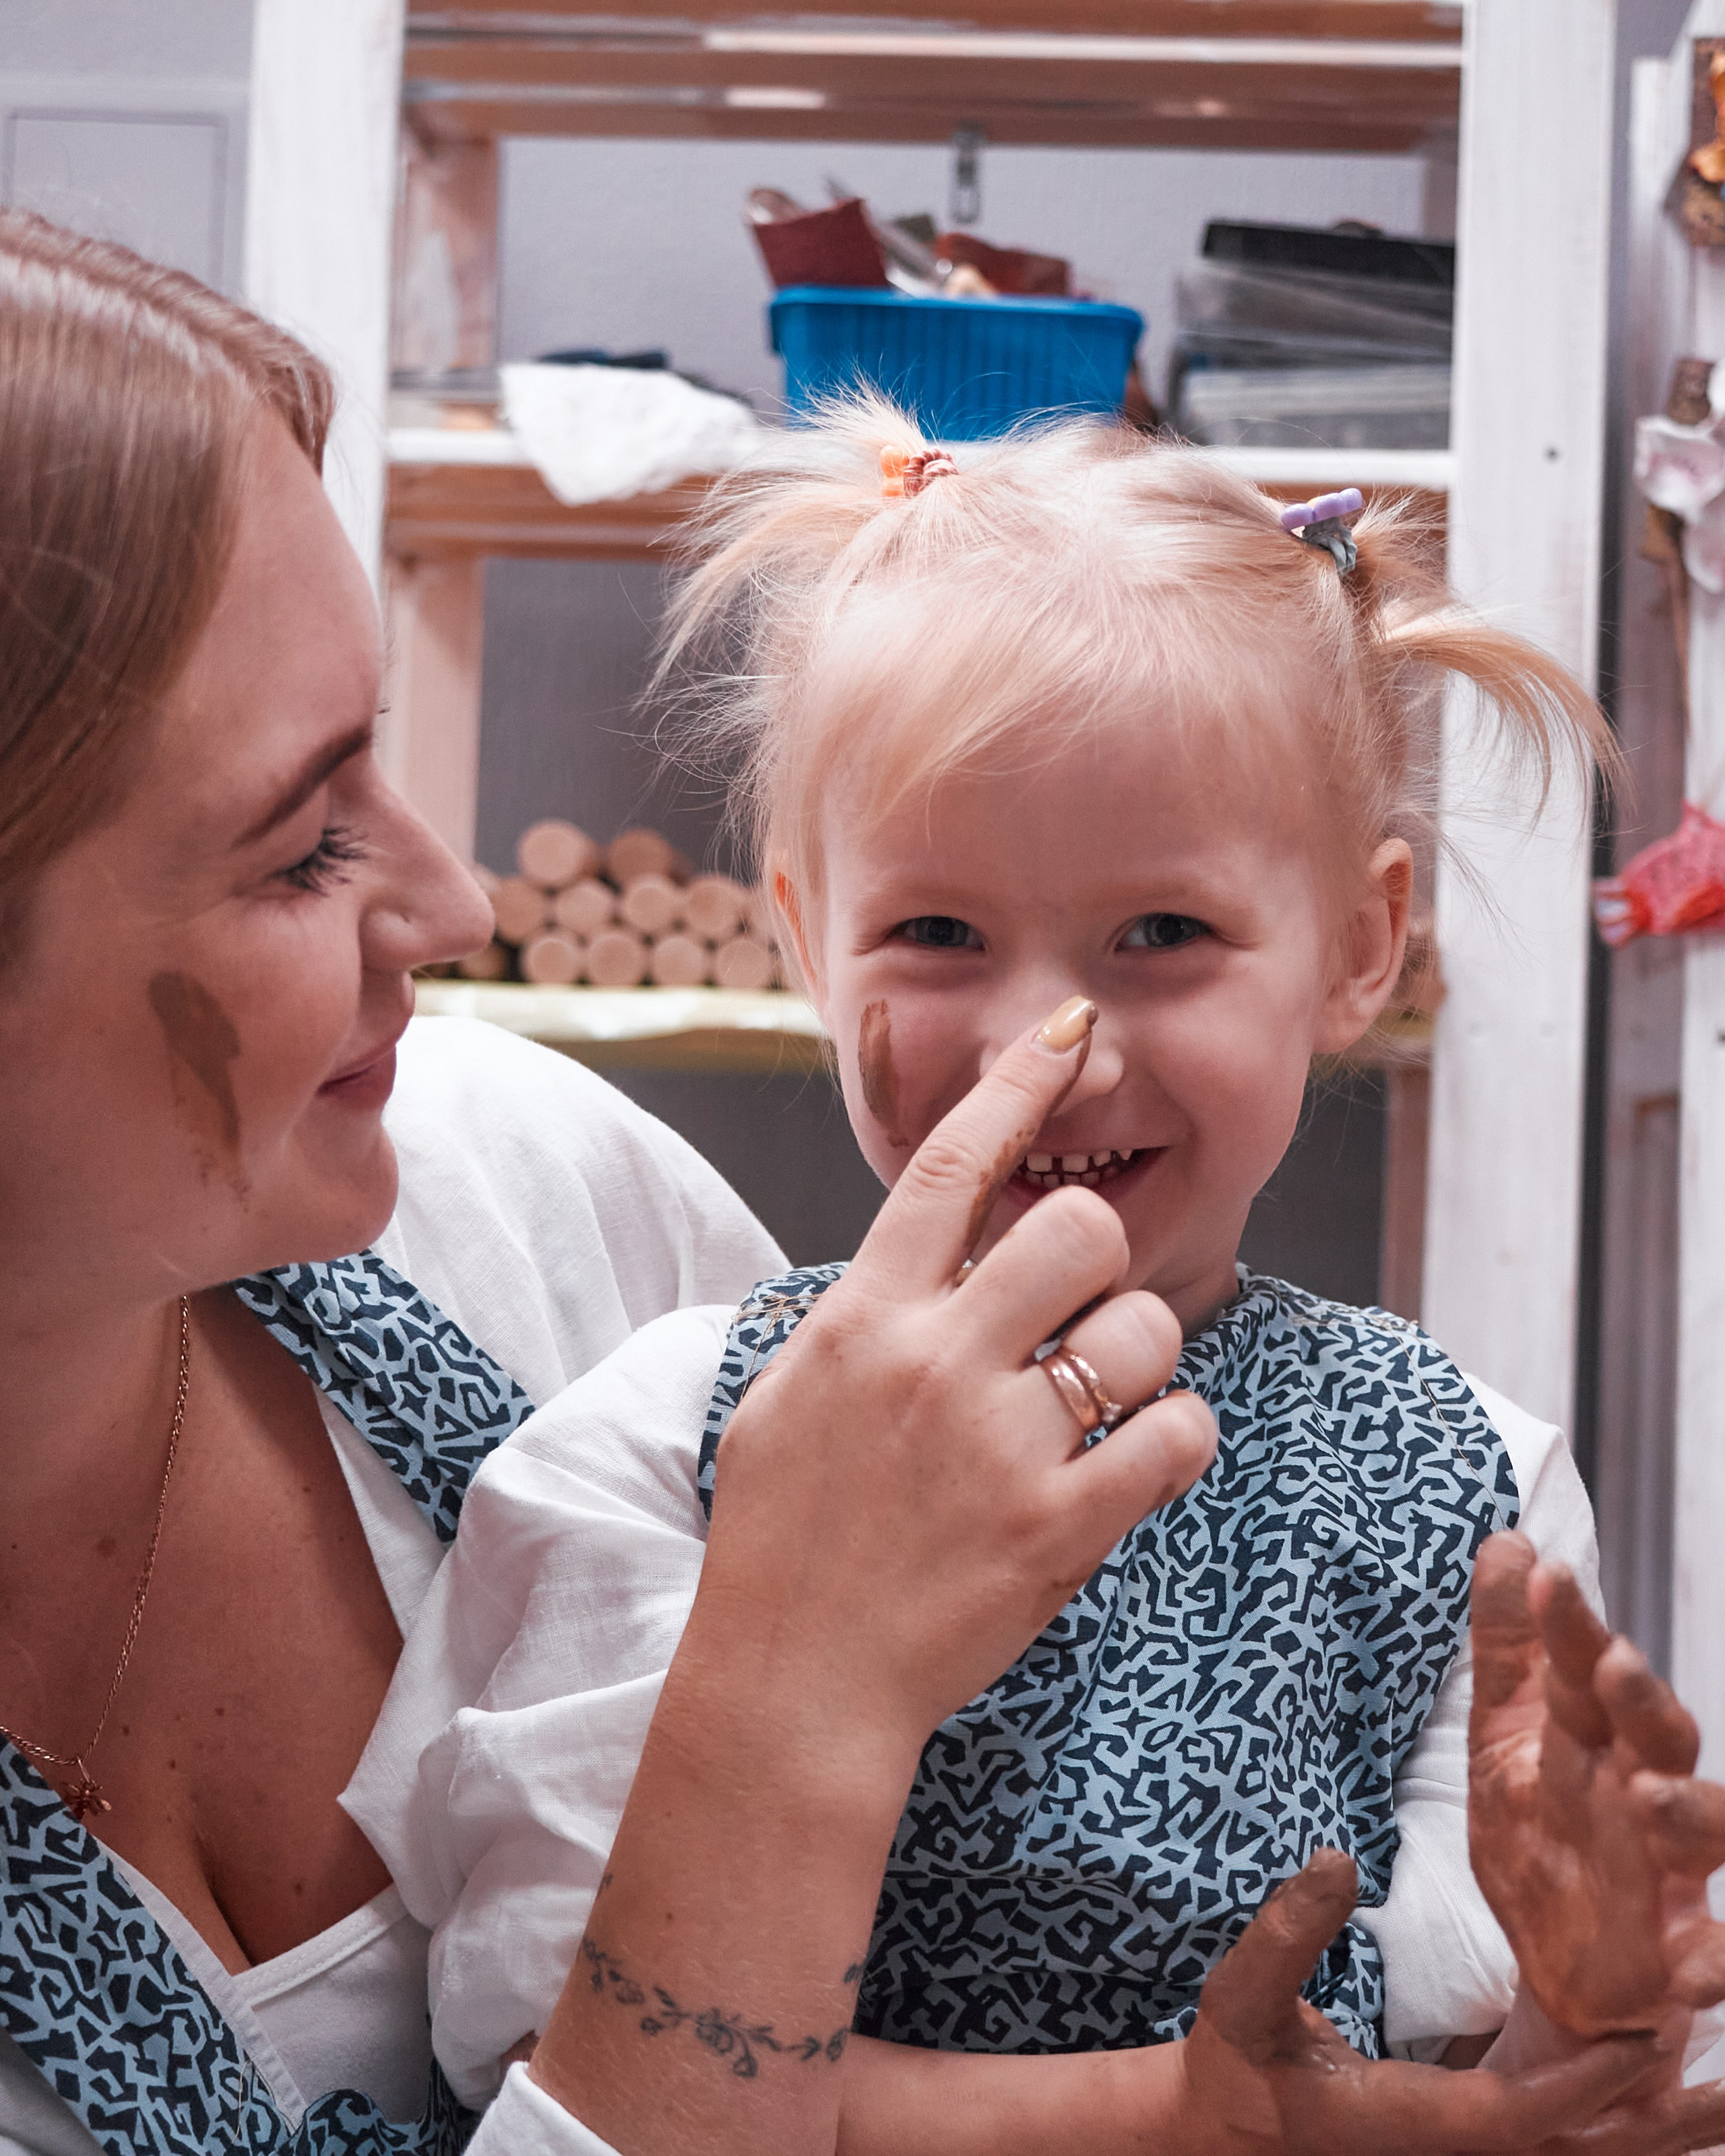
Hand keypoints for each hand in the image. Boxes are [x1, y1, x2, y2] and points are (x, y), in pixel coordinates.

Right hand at [700, 995, 1217, 1763]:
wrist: (792, 1679)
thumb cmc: (784, 1531)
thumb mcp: (790, 1392)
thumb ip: (864, 1314)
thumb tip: (928, 1254)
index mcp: (865, 1317)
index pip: (953, 1164)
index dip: (1021, 1082)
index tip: (1074, 1029)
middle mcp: (935, 1361)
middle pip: (1076, 1228)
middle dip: (1099, 1254)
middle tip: (1078, 1308)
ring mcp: (999, 1444)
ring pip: (1142, 1331)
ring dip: (1140, 1355)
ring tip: (1102, 1401)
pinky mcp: (1057, 1528)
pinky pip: (1173, 1439)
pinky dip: (1175, 1440)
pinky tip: (1140, 1460)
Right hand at [1181, 1849, 1688, 2155]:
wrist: (1229, 2136)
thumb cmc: (1239, 2067)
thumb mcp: (1242, 2000)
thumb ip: (1287, 1935)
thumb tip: (1339, 1861)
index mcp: (1414, 2125)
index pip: (1520, 2114)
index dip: (1587, 2082)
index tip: (1650, 2036)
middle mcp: (1455, 2154)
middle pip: (1579, 2155)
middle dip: (1657, 2123)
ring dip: (1653, 2133)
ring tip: (1721, 2094)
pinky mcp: (1466, 2149)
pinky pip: (1560, 2149)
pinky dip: (1615, 2131)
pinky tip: (1660, 2100)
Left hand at [1467, 1531, 1724, 2036]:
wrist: (1566, 1968)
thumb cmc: (1548, 1830)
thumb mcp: (1506, 1736)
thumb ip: (1510, 1648)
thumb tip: (1509, 1542)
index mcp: (1596, 1739)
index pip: (1587, 1669)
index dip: (1573, 1626)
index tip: (1551, 1574)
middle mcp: (1643, 1792)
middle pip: (1656, 1733)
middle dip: (1640, 1699)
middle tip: (1615, 1662)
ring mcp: (1670, 1872)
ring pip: (1702, 1829)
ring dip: (1688, 1810)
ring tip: (1654, 1795)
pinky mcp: (1684, 1956)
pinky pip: (1717, 1958)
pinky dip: (1718, 1961)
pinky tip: (1701, 1964)